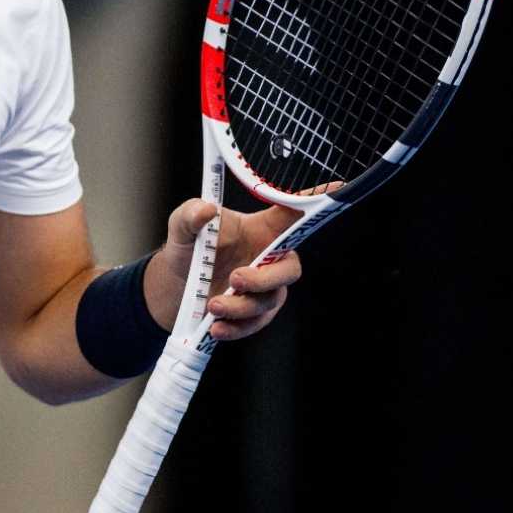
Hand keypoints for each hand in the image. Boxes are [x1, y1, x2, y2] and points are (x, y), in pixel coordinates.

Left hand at [160, 198, 303, 341]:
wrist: (174, 285)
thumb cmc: (188, 247)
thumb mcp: (182, 226)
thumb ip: (190, 214)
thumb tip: (206, 210)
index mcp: (260, 230)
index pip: (292, 215)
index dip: (314, 202)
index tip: (338, 185)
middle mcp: (269, 259)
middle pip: (290, 269)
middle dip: (265, 278)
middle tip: (235, 278)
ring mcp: (265, 288)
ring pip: (269, 301)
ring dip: (242, 306)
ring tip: (213, 304)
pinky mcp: (255, 313)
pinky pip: (256, 324)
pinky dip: (237, 327)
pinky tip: (217, 326)